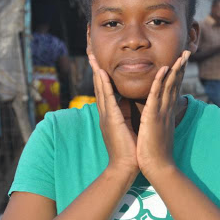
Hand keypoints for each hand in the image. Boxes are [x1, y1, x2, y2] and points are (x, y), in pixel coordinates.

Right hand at [88, 54, 138, 176]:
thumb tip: (127, 101)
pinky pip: (107, 98)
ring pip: (100, 88)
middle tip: (90, 51)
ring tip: (92, 56)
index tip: (99, 59)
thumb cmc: (129, 149)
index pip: (104, 89)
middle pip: (98, 85)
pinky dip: (104, 84)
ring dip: (96, 71)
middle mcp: (105, 112)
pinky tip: (102, 72)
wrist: (126, 167)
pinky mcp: (111, 119)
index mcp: (110, 114)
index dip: (101, 73)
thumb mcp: (127, 126)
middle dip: (95, 67)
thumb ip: (124, 113)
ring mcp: (106, 115)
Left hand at [136, 51, 189, 178]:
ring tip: (182, 55)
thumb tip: (157, 114)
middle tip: (187, 51)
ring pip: (170, 86)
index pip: (173, 89)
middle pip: (175, 84)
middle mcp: (166, 110)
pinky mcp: (154, 117)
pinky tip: (165, 69)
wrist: (157, 167)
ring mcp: (161, 112)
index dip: (177, 74)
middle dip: (181, 67)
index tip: (181, 61)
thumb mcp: (157, 131)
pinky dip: (161, 81)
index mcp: (165, 113)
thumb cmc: (155, 152)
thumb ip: (159, 120)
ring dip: (176, 69)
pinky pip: (157, 96)